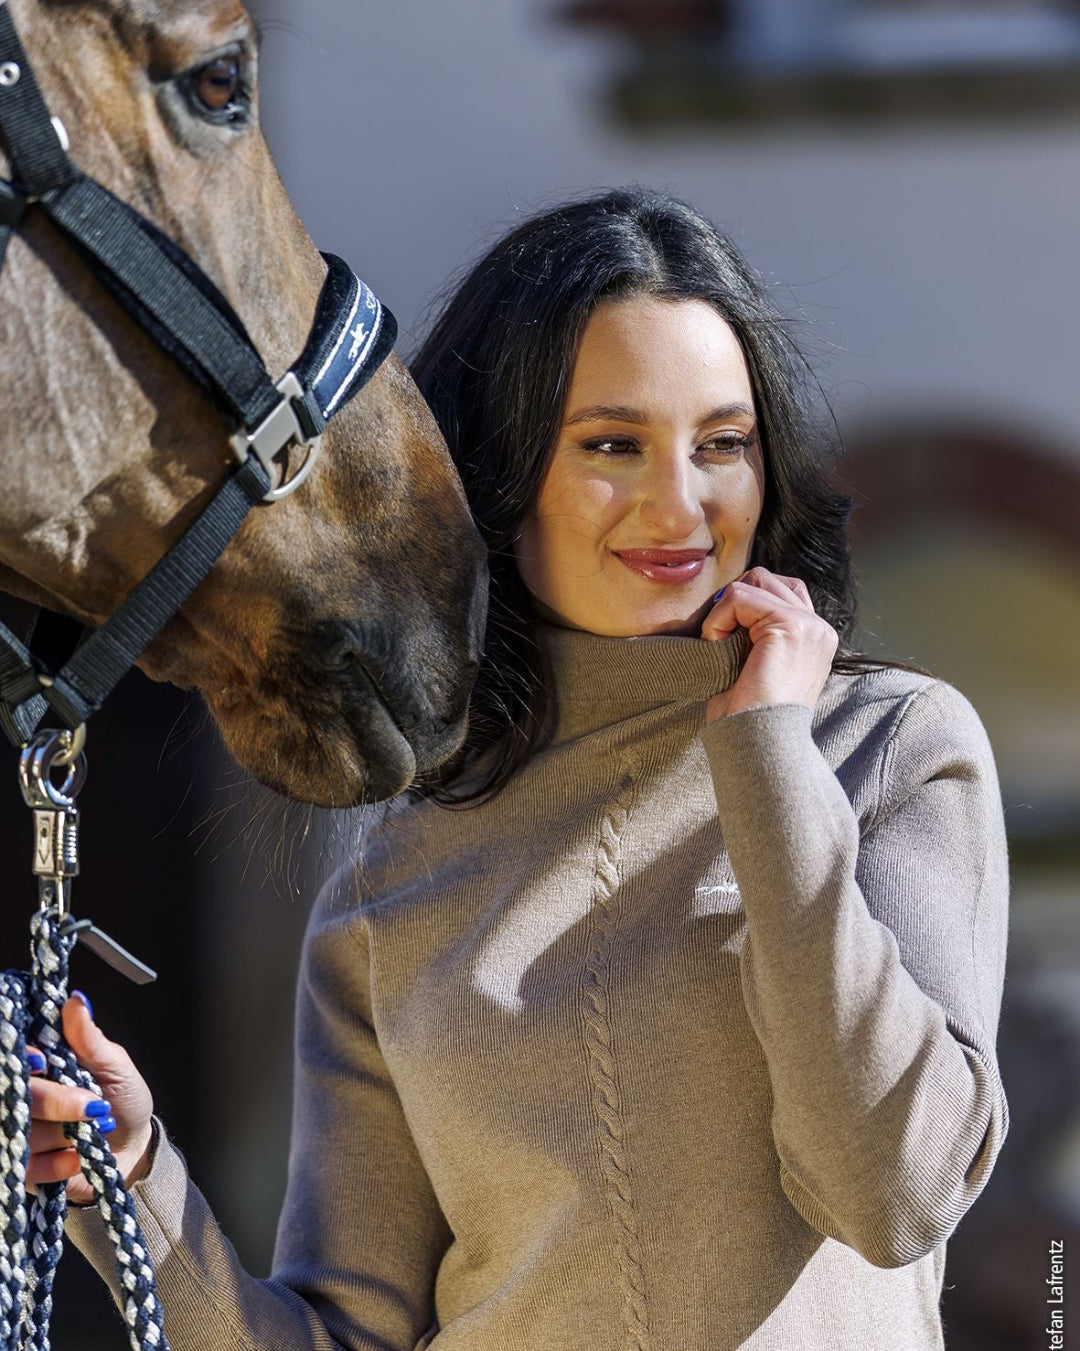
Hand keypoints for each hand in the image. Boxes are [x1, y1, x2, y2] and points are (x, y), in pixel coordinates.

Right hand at [26, 993, 154, 1204]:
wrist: (134, 1148)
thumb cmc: (124, 1100)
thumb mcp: (116, 1066)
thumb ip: (90, 1039)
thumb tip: (77, 1002)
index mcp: (44, 1065)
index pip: (16, 1056)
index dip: (25, 1058)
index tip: (45, 1063)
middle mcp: (25, 1096)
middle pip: (17, 1094)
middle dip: (56, 1101)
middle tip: (93, 1105)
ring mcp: (20, 1131)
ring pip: (21, 1131)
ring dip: (63, 1133)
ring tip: (91, 1131)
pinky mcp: (24, 1168)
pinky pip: (27, 1167)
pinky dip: (58, 1163)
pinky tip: (78, 1157)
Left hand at [701, 567, 837, 720]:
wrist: (758, 742)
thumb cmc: (749, 714)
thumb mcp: (757, 665)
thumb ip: (756, 632)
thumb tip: (728, 602)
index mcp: (814, 637)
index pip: (780, 591)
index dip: (744, 605)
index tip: (725, 638)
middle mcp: (818, 628)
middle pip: (768, 578)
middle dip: (735, 599)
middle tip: (719, 636)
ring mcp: (809, 624)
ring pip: (754, 581)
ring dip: (725, 610)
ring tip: (720, 644)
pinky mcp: (790, 625)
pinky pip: (739, 596)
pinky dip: (718, 619)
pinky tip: (717, 646)